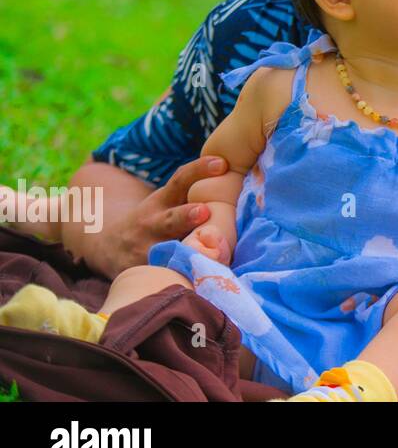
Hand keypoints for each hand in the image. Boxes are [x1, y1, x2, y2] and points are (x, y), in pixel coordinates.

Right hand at [86, 155, 228, 277]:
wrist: (109, 246)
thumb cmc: (156, 218)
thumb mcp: (167, 200)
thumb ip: (194, 192)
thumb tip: (237, 174)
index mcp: (163, 201)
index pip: (181, 180)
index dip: (200, 170)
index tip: (222, 163)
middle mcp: (153, 224)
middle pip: (172, 219)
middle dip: (187, 216)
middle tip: (204, 211)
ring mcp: (147, 250)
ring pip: (166, 252)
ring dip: (183, 253)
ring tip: (201, 254)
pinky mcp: (145, 273)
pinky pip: (165, 276)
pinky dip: (180, 279)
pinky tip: (196, 283)